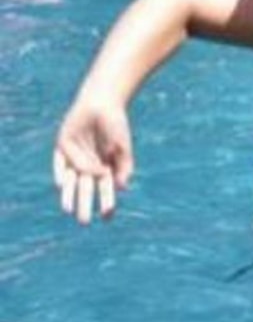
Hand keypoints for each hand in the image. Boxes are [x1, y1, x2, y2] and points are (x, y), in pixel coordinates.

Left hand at [53, 96, 133, 223]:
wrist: (102, 100)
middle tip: (84, 221)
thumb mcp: (123, 147)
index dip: (106, 202)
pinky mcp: (63, 145)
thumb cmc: (116, 123)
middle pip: (86, 189)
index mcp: (104, 167)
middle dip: (85, 204)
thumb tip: (121, 187)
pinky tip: (61, 183)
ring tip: (68, 210)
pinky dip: (59, 172)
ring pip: (70, 180)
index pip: (105, 190)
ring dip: (69, 195)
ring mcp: (74, 156)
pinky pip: (59, 163)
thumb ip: (124, 166)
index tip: (107, 216)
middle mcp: (88, 165)